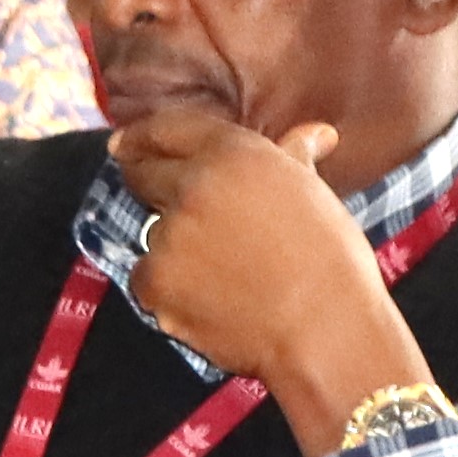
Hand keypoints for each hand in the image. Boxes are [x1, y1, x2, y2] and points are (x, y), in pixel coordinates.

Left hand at [110, 108, 426, 456]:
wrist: (324, 327)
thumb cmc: (332, 262)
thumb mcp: (314, 194)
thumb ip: (295, 157)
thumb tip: (316, 135)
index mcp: (234, 153)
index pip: (167, 129)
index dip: (141, 137)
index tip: (125, 144)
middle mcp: (194, 185)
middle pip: (143, 175)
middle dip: (148, 187)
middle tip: (179, 216)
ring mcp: (169, 234)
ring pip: (152, 234)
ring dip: (174, 248)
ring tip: (227, 275)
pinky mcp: (155, 281)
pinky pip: (147, 280)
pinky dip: (168, 291)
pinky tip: (211, 302)